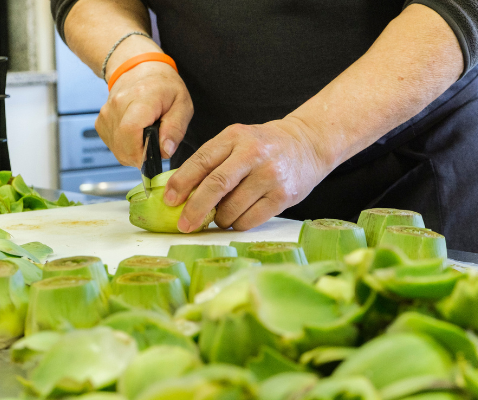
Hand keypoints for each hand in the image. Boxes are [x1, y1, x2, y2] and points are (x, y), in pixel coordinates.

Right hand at [95, 60, 192, 166]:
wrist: (140, 69)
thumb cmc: (164, 86)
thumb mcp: (182, 104)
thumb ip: (175, 129)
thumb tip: (165, 151)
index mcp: (141, 98)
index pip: (130, 131)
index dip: (141, 152)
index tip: (155, 155)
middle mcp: (118, 105)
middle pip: (122, 146)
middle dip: (141, 156)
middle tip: (155, 146)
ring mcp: (106, 113)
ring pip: (117, 149)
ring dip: (134, 152)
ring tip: (147, 137)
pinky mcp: (101, 122)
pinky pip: (112, 145)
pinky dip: (125, 147)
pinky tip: (136, 136)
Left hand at [163, 118, 332, 231]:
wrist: (307, 144)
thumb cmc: (264, 146)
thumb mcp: (237, 140)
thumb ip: (212, 160)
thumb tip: (181, 192)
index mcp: (235, 137)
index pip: (202, 161)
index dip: (181, 183)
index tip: (170, 201)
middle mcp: (253, 154)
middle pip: (216, 186)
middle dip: (195, 209)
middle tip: (185, 224)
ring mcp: (270, 176)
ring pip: (232, 209)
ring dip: (220, 218)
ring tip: (222, 214)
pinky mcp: (282, 196)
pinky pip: (249, 220)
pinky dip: (237, 224)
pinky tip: (238, 218)